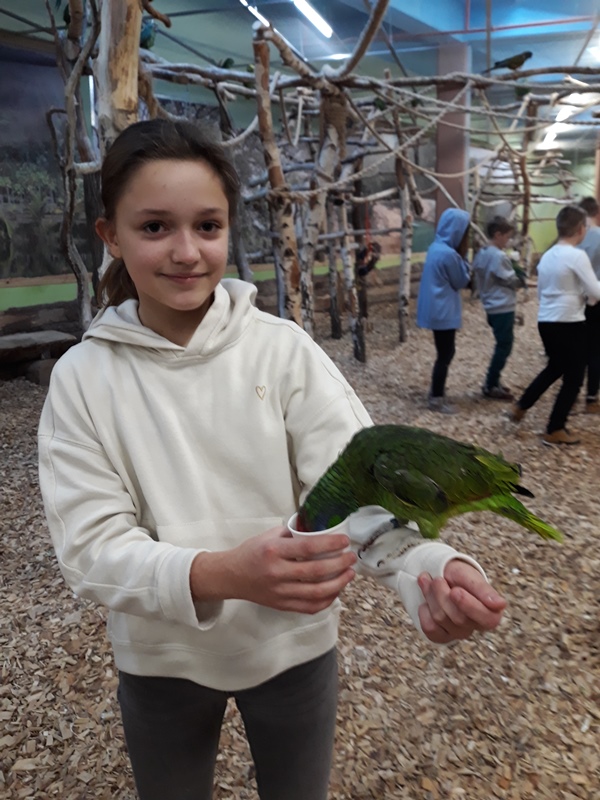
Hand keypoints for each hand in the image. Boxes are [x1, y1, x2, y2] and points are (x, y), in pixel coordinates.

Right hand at [190, 526, 355, 614]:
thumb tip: (317, 527)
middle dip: (340, 564)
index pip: (308, 547)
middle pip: (316, 572)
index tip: (345, 541)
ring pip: (316, 593)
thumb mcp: (268, 536)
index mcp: (274, 551)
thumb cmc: (251, 553)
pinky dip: (327, 600)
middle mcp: (277, 573)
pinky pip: (309, 607)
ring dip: (338, 583)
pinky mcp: (281, 605)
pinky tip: (336, 590)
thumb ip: (292, 533)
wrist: (230, 576)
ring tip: (349, 574)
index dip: (330, 544)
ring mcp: (279, 592)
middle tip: (351, 557)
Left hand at [417, 559, 505, 643]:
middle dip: (443, 594)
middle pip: (458, 618)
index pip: (486, 619)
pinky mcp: (440, 636)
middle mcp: (475, 626)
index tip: (455, 590)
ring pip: (441, 619)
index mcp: (490, 613)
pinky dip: (424, 611)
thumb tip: (500, 604)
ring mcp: (457, 633)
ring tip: (430, 582)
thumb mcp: (470, 576)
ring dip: (431, 596)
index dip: (468, 605)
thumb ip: (484, 590)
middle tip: (437, 578)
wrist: (440, 574)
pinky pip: (429, 629)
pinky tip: (427, 601)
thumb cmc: (459, 576)